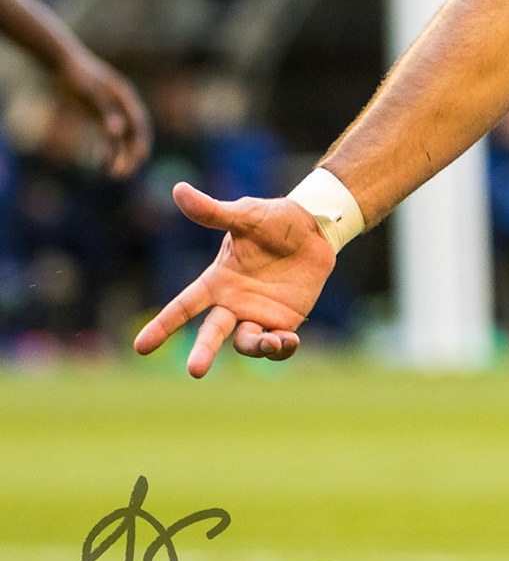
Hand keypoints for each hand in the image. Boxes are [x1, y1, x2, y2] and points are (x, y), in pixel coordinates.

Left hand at [58, 52, 151, 177]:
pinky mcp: (97, 115)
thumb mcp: (88, 92)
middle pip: (132, 133)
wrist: (59, 61)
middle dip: (130, 155)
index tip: (139, 160)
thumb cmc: (74, 75)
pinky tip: (102, 164)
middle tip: (123, 175)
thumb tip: (117, 133)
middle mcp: (121, 105)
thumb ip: (104, 111)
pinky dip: (107, 150)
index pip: (139, 123)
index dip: (140, 142)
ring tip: (115, 176)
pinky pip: (107, 136)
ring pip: (121, 138)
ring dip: (120, 156)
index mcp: (124, 97)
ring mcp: (110, 110)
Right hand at [133, 183, 335, 376]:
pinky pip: (277, 345)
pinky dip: (281, 349)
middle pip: (212, 333)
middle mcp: (233, 303)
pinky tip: (289, 341)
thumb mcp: (244, 215)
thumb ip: (213, 212)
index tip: (141, 347)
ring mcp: (258, 314)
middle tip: (196, 371)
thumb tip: (178, 189)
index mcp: (217, 281)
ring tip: (271, 341)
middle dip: (203, 353)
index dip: (163, 326)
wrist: (315, 229)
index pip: (184, 306)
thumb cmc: (274, 220)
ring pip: (247, 343)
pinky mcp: (285, 321)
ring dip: (256, 347)